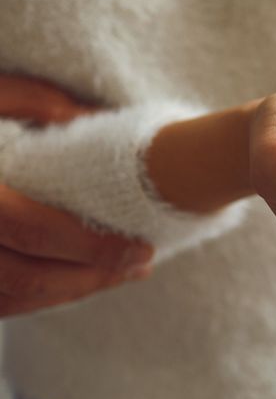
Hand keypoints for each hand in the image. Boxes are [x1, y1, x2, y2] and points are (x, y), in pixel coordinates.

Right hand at [0, 74, 153, 317]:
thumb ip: (33, 99)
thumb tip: (94, 117)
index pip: (32, 230)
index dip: (91, 248)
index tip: (141, 249)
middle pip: (24, 278)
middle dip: (91, 277)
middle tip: (139, 265)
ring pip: (7, 299)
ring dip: (67, 293)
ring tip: (115, 274)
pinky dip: (33, 299)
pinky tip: (68, 281)